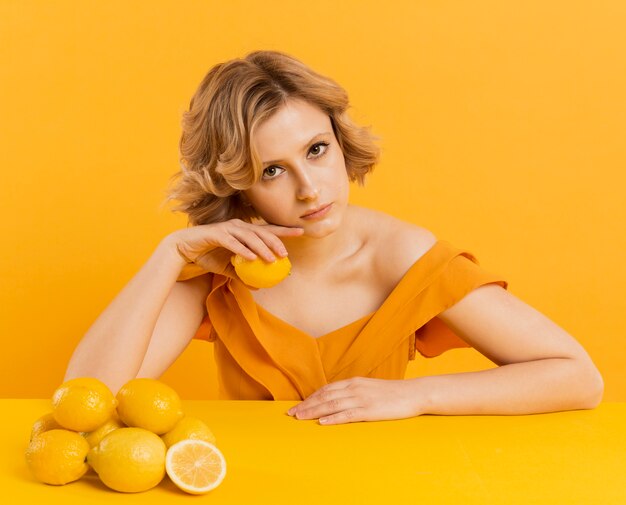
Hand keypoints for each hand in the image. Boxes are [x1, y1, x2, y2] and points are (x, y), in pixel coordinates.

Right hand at [167, 219, 303, 278]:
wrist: (183, 249)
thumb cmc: (207, 256)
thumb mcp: (227, 268)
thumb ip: (242, 275)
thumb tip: (258, 287)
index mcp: (244, 231)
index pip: (268, 230)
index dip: (285, 230)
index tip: (301, 232)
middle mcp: (238, 226)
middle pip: (262, 232)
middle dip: (276, 241)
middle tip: (285, 255)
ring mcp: (227, 228)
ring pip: (249, 237)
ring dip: (262, 248)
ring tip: (272, 259)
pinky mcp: (216, 233)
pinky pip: (232, 243)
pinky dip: (242, 250)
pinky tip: (250, 259)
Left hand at [287, 377, 420, 424]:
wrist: (414, 393)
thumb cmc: (393, 393)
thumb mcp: (370, 388)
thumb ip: (354, 392)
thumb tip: (339, 400)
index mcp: (354, 382)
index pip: (327, 389)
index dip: (311, 397)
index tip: (298, 405)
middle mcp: (354, 388)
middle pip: (325, 396)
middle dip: (307, 405)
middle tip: (291, 414)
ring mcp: (362, 399)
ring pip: (332, 405)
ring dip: (314, 411)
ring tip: (300, 418)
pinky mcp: (369, 410)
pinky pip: (347, 414)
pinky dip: (333, 418)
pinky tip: (322, 422)